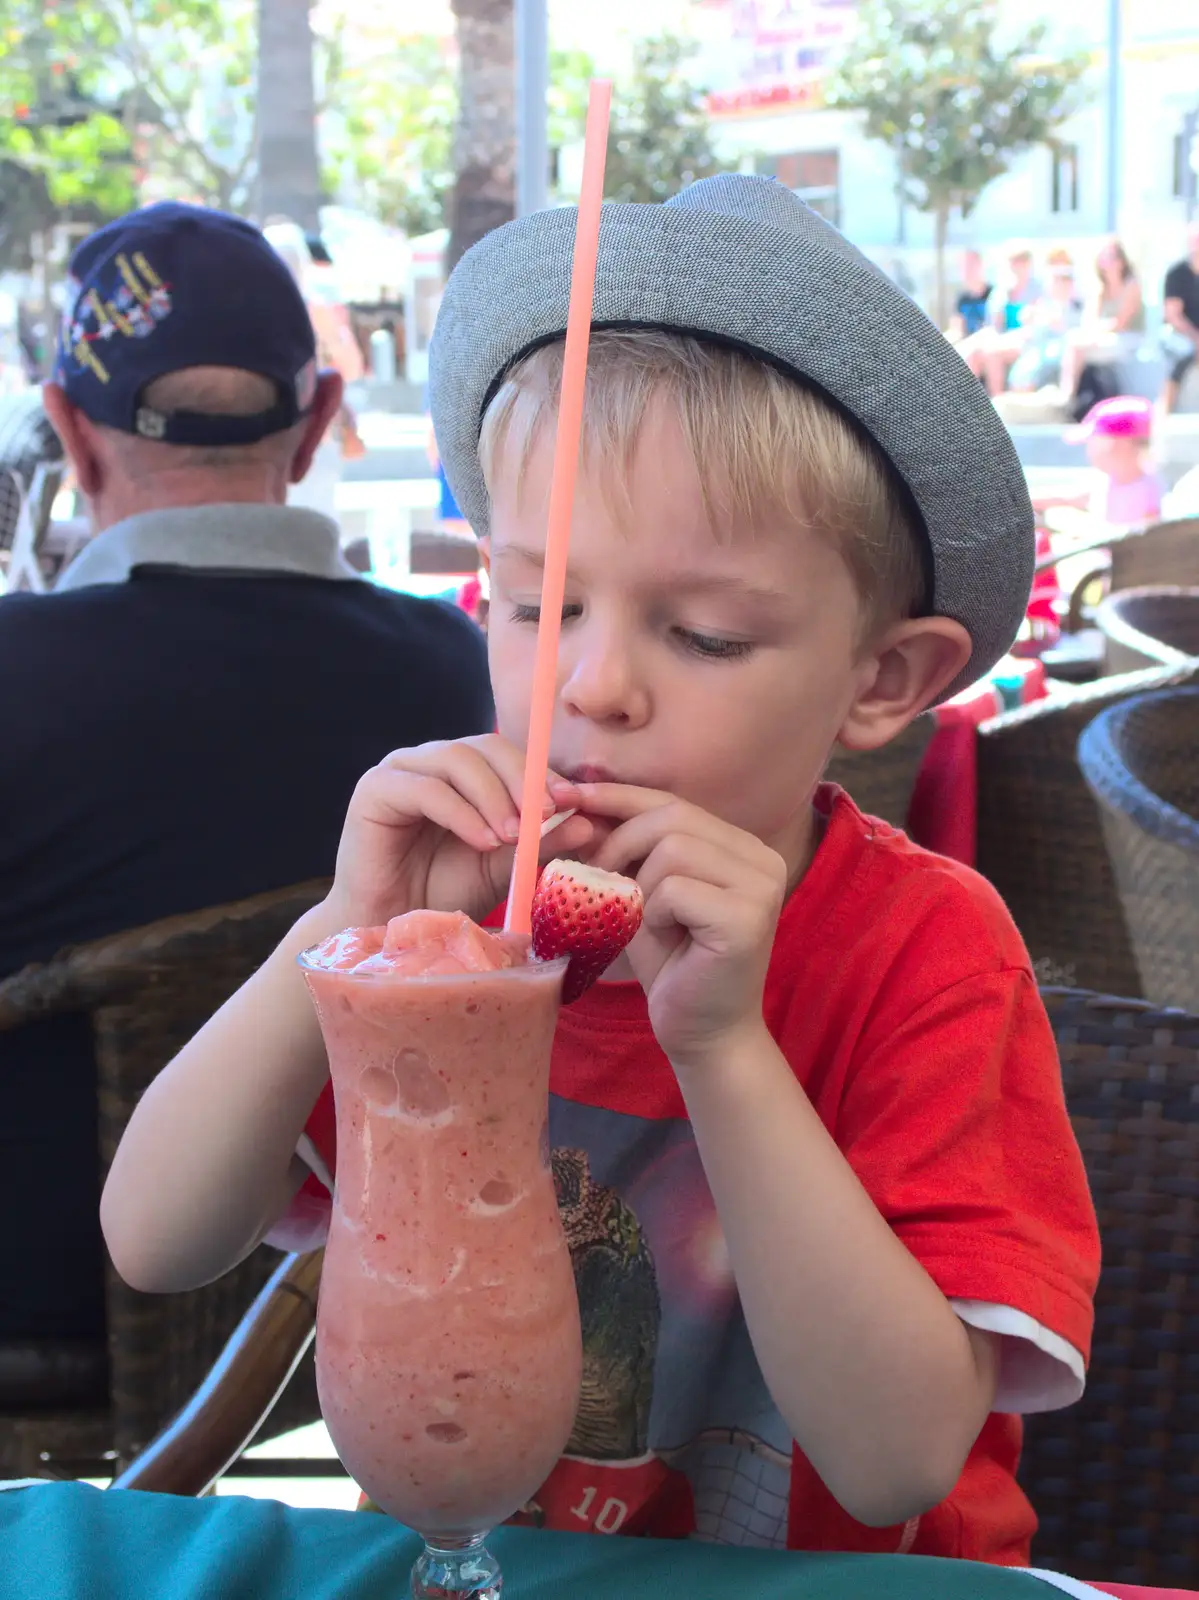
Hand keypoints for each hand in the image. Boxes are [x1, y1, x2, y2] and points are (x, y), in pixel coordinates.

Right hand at [323, 736, 596, 930]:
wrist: (390, 926)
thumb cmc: (442, 892)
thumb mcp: (501, 865)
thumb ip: (537, 842)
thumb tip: (587, 822)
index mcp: (461, 772)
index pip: (507, 754)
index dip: (541, 772)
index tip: (572, 802)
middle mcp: (430, 762)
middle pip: (484, 746)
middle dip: (521, 779)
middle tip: (546, 814)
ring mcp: (400, 770)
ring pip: (457, 759)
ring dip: (493, 796)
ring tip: (512, 836)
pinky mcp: (375, 789)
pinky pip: (426, 788)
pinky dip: (461, 812)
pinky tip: (482, 841)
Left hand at [582, 784, 787, 1069]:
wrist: (704, 1034)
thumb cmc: (673, 965)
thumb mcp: (644, 894)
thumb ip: (628, 850)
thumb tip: (575, 800)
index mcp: (742, 847)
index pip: (672, 802)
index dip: (616, 796)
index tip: (566, 794)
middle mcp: (762, 858)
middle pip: (673, 816)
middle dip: (619, 842)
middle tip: (596, 881)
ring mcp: (761, 886)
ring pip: (673, 849)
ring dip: (640, 885)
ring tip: (642, 920)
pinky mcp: (748, 918)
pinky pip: (676, 888)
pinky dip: (654, 912)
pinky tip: (666, 939)